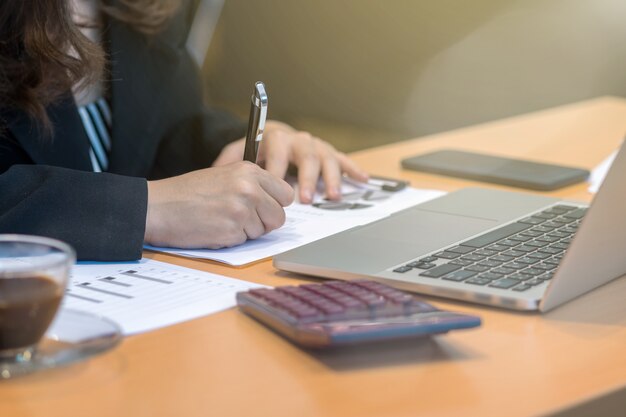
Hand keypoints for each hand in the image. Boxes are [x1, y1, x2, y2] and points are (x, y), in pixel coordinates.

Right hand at [144, 162, 293, 248]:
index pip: (286, 193)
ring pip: (263, 231)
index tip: (262, 208)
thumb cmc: (187, 193)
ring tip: (220, 219)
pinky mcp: (232, 230)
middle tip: (239, 218)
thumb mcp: (223, 176)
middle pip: (279, 216)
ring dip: (246, 231)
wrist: (158, 207)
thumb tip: (276, 202)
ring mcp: (241, 209)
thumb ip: (251, 185)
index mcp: (249, 171)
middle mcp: (249, 188)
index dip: (274, 204)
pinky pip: (245, 241)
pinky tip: (213, 228)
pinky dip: (231, 239)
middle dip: (263, 222)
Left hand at [212, 121, 368, 202]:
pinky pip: (342, 159)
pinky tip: (363, 180)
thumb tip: (218, 174)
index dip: (279, 170)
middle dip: (307, 178)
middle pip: (306, 155)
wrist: (271, 135)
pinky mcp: (328, 152)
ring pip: (325, 158)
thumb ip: (229, 163)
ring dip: (330, 177)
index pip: (278, 152)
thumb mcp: (237, 153)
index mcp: (275, 137)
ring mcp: (315, 145)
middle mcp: (298, 138)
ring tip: (332, 197)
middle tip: (306, 199)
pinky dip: (353, 169)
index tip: (279, 189)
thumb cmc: (255, 151)